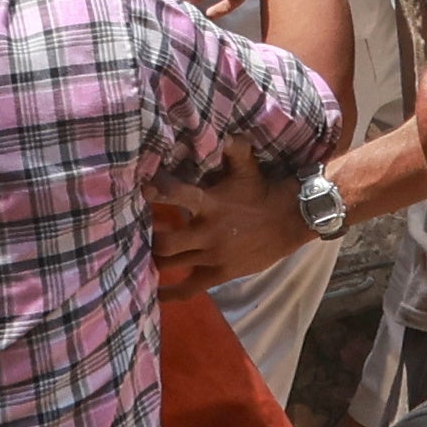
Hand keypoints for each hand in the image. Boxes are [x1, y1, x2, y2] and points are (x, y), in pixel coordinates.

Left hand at [150, 143, 307, 289]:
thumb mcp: (248, 168)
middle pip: (166, 242)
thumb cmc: (262, 191)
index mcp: (211, 203)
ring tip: (140, 255)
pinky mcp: (221, 273)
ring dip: (155, 259)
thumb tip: (226, 132)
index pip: (177, 195)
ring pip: (173, 263)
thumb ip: (235, 150)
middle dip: (149, 237)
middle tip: (137, 232)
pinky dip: (172, 292)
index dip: (156, 191)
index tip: (140, 188)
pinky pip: (191, 287)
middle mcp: (208, 231)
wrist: (290, 220)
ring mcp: (213, 255)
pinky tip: (156, 295)